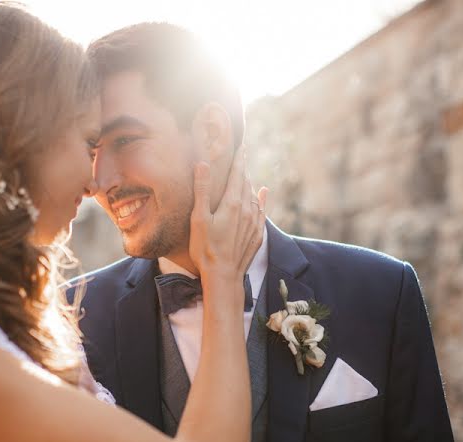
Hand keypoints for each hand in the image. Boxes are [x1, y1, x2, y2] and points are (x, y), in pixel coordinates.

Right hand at [188, 147, 267, 287]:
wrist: (224, 276)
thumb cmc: (206, 248)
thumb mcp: (199, 218)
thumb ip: (202, 190)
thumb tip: (203, 164)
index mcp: (232, 203)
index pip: (237, 174)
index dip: (238, 158)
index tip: (241, 144)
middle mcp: (247, 210)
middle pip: (246, 182)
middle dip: (242, 168)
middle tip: (242, 154)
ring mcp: (254, 222)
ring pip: (253, 195)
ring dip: (248, 183)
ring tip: (245, 173)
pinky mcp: (257, 234)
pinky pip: (261, 210)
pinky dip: (261, 198)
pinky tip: (263, 193)